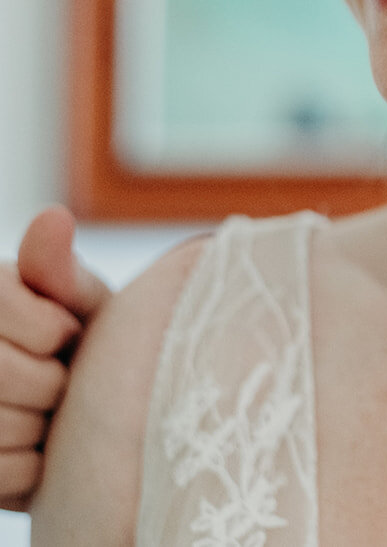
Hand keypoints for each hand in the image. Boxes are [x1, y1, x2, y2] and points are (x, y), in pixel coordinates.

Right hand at [0, 207, 111, 509]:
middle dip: (51, 384)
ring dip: (39, 428)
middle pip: (13, 379)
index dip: (57, 332)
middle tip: (54, 380)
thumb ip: (57, 270)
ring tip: (40, 414)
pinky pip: (2, 474)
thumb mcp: (75, 303)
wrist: (69, 414)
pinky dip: (26, 469)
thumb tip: (52, 217)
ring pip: (4, 428)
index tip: (60, 332)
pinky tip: (27, 450)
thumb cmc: (76, 346)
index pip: (32, 325)